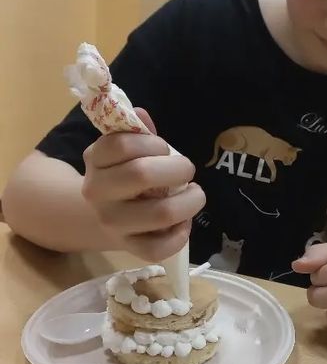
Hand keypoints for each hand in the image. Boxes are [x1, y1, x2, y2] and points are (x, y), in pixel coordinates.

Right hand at [82, 108, 205, 261]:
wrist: (98, 215)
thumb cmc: (121, 173)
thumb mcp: (123, 148)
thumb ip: (136, 132)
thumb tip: (141, 114)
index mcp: (95, 159)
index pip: (124, 144)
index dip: (153, 143)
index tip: (163, 149)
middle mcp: (97, 192)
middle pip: (142, 174)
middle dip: (178, 168)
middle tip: (187, 169)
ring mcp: (111, 223)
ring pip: (160, 213)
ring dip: (189, 201)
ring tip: (194, 194)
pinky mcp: (128, 248)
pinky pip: (159, 248)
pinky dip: (180, 234)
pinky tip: (184, 222)